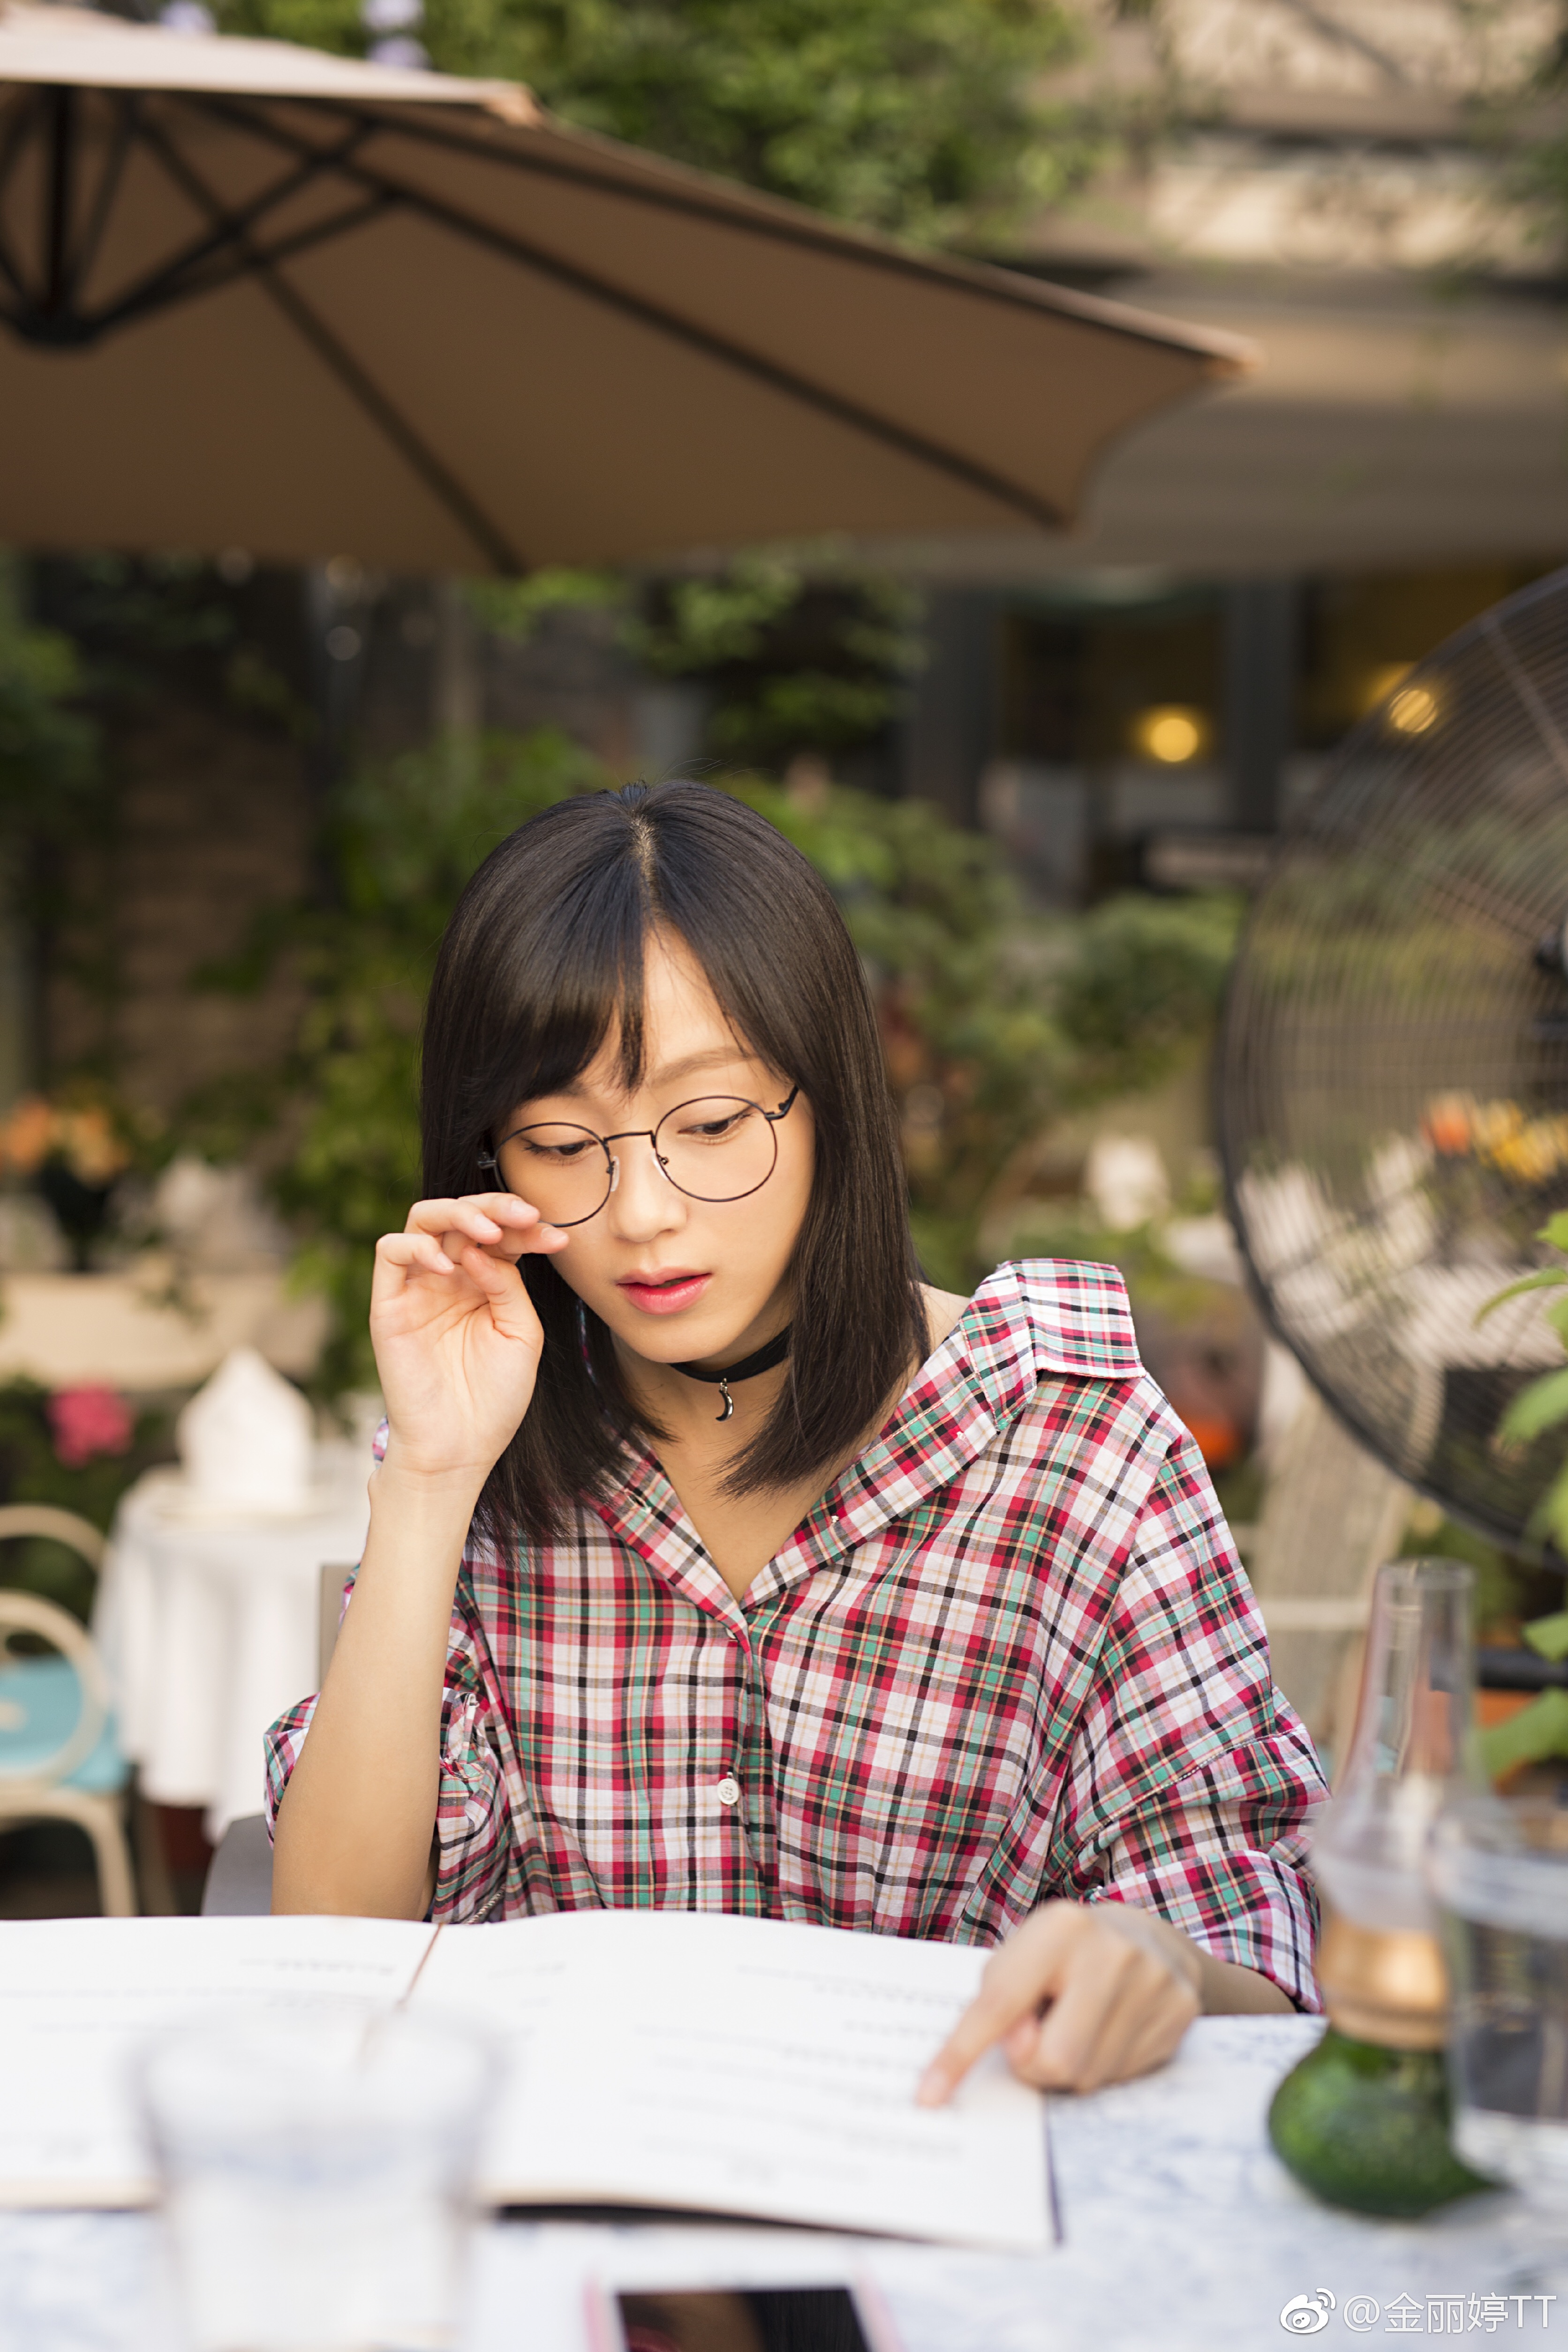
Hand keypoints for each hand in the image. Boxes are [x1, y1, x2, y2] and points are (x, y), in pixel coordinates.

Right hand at [370, 1192, 568, 1486]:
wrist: (459, 1448)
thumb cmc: (494, 1397)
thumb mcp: (521, 1333)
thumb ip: (508, 1285)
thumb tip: (485, 1248)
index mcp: (483, 1285)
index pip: (500, 1236)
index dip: (528, 1229)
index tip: (558, 1238)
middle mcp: (449, 1279)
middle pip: (462, 1216)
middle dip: (495, 1207)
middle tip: (525, 1215)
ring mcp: (417, 1288)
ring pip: (423, 1220)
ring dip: (458, 1215)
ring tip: (489, 1232)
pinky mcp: (388, 1304)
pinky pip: (389, 1252)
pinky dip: (418, 1247)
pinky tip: (450, 1266)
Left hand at [917, 1901, 1200, 2102]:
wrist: (1148, 1938)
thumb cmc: (1064, 1954)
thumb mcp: (1023, 1956)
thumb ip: (1003, 2001)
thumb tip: (1018, 2051)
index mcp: (1059, 1928)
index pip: (1000, 2004)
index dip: (959, 2053)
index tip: (928, 2095)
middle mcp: (1112, 1951)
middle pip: (1053, 2060)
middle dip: (1033, 2066)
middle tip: (1036, 2038)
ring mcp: (1153, 1982)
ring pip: (1089, 2077)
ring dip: (1070, 2068)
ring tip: (1077, 2026)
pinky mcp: (1181, 2012)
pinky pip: (1125, 2078)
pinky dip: (1104, 2066)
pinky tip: (1110, 2031)